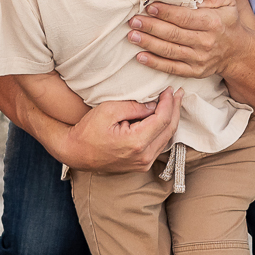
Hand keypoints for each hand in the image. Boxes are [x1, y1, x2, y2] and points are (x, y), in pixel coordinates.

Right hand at [53, 91, 182, 172]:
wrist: (75, 153)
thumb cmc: (88, 131)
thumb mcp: (109, 110)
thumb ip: (134, 107)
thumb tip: (154, 104)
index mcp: (136, 143)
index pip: (162, 119)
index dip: (169, 102)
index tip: (170, 89)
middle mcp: (143, 157)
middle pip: (169, 130)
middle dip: (175, 109)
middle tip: (178, 93)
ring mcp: (143, 164)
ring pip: (167, 139)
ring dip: (171, 120)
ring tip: (174, 103)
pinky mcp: (141, 165)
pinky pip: (159, 145)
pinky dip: (164, 130)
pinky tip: (164, 118)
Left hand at [127, 0, 254, 79]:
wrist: (237, 51)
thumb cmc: (227, 22)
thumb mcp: (227, 2)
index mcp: (212, 23)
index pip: (185, 17)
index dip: (166, 13)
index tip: (149, 6)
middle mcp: (206, 42)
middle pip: (173, 34)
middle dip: (151, 27)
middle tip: (133, 21)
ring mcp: (199, 59)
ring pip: (170, 51)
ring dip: (148, 43)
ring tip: (132, 36)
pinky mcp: (194, 71)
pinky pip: (172, 68)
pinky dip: (155, 64)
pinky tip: (140, 57)